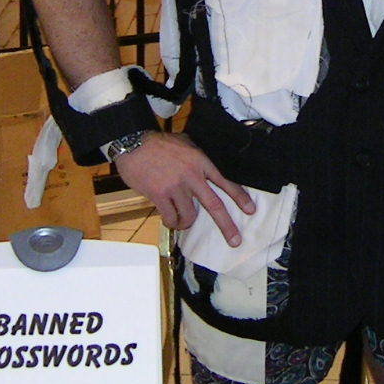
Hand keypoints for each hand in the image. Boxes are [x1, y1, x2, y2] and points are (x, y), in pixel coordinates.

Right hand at [112, 131, 253, 245]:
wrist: (133, 142)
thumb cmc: (158, 143)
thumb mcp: (185, 142)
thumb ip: (198, 156)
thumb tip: (206, 167)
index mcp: (200, 162)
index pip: (225, 182)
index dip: (239, 197)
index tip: (250, 210)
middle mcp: (192, 176)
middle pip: (214, 205)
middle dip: (226, 225)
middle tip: (235, 240)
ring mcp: (176, 186)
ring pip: (189, 216)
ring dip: (187, 223)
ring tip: (182, 222)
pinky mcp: (159, 195)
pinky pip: (170, 217)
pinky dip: (171, 222)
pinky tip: (169, 220)